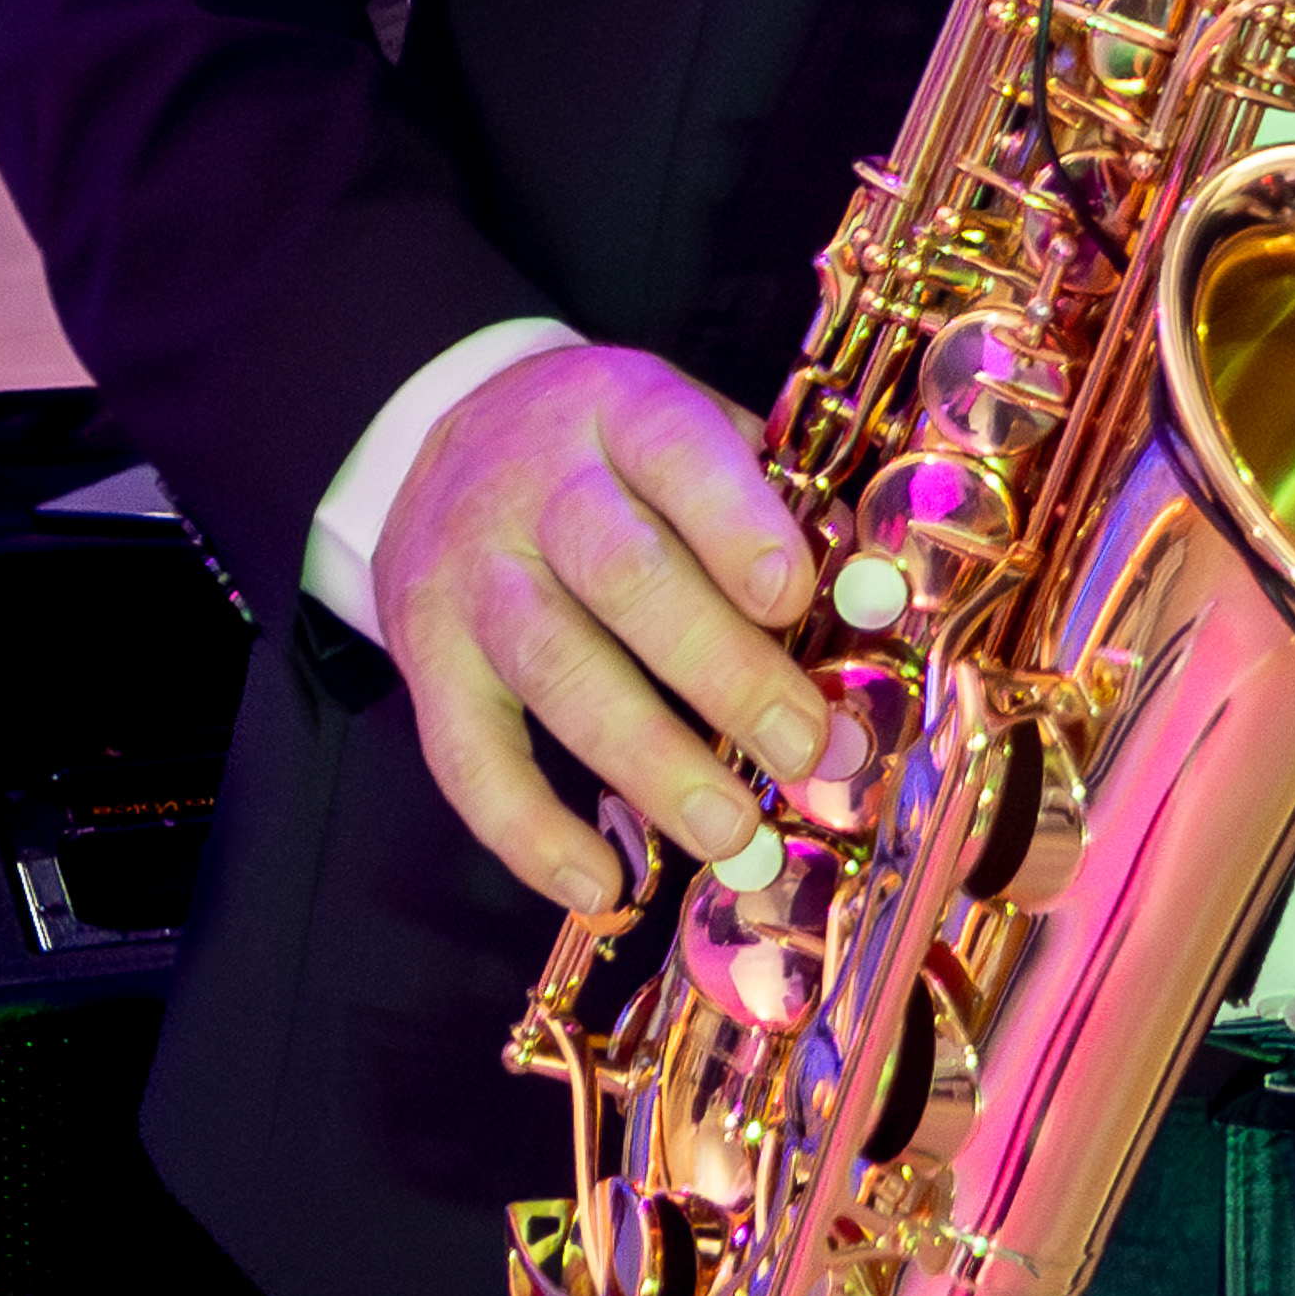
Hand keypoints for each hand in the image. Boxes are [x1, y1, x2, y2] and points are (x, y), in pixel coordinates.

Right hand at [374, 343, 828, 915]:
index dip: (736, 526)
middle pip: (622, 573)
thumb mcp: (686, 427)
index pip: (676, 454)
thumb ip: (769, 500)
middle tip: (800, 746)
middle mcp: (534, 485)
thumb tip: (869, 603)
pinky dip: (528, 830)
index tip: (794, 598)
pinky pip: (465, 752)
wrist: (446, 434)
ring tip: (729, 832)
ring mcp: (471, 571)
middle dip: (719, 669)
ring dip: (646, 761)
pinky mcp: (425, 655)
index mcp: (619, 410)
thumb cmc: (611, 453)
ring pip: (553, 666)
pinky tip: (598, 885)